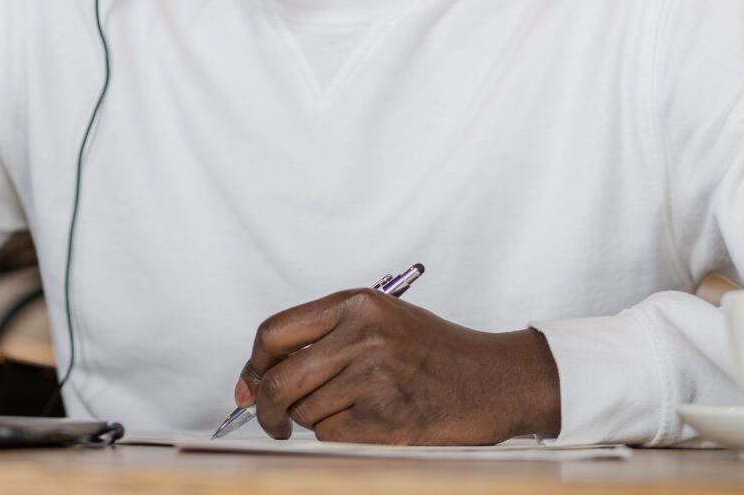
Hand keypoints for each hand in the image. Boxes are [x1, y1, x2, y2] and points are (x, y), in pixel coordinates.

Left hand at [234, 289, 561, 443]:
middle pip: (280, 379)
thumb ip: (323, 338)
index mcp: (357, 304)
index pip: (274, 332)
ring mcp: (375, 377)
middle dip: (266, 407)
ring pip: (305, 413)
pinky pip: (332, 437)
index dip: (253, 365)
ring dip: (315, 421)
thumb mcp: (381, 321)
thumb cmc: (436, 352)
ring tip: (353, 409)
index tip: (248, 385)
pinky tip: (369, 424)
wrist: (494, 379)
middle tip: (272, 420)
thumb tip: (256, 378)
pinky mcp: (386, 418)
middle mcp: (363, 335)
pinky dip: (340, 438)